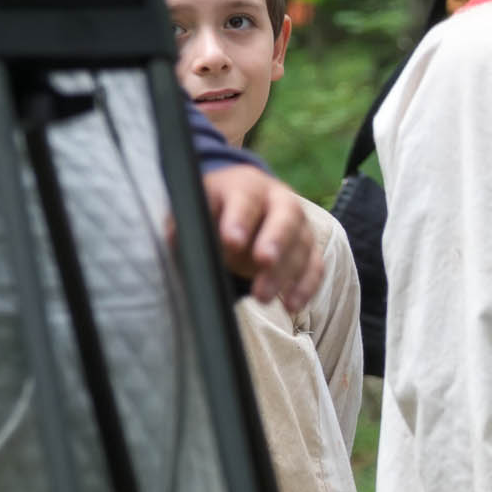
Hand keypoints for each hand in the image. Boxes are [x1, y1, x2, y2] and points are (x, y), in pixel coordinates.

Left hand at [200, 165, 319, 311]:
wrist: (243, 201)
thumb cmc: (215, 208)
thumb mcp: (197, 208)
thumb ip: (187, 223)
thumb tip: (176, 239)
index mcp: (247, 186)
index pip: (246, 199)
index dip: (240, 219)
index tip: (231, 241)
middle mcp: (279, 201)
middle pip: (286, 218)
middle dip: (275, 240)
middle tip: (263, 261)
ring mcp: (299, 225)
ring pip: (301, 246)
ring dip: (284, 273)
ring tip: (261, 298)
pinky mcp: (309, 248)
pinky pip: (314, 266)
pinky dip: (306, 286)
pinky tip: (291, 305)